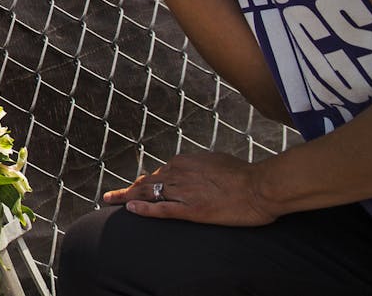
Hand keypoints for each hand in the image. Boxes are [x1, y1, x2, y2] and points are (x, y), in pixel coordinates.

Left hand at [104, 152, 277, 226]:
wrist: (261, 186)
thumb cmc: (245, 174)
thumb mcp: (216, 161)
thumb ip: (200, 166)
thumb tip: (194, 169)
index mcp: (185, 162)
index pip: (158, 173)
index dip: (145, 181)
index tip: (136, 186)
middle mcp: (178, 174)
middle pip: (146, 183)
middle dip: (127, 189)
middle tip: (110, 195)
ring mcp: (183, 192)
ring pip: (148, 194)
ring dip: (127, 198)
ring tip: (111, 201)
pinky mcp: (191, 210)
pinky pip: (161, 209)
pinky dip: (144, 210)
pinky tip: (130, 210)